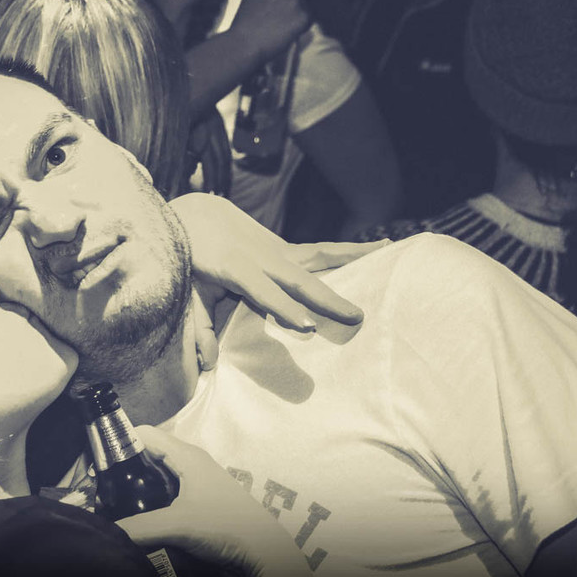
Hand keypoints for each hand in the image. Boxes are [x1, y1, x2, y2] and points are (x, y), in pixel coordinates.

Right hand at [116, 426, 315, 576]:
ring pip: (155, 477)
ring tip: (113, 504)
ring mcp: (195, 484)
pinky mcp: (197, 504)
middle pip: (147, 455)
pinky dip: (149, 502)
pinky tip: (137, 518)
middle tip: (100, 488)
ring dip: (136, 488)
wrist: (264, 555)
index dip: (120, 442)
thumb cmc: (229, 527)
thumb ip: (139, 527)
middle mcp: (190, 464)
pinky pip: (165, 495)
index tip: (99, 463)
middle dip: (124, 469)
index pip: (144, 434)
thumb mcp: (178, 525)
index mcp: (187, 456)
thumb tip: (107, 531)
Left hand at [172, 194, 390, 362]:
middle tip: (356, 317)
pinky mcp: (286, 248)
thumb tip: (209, 364)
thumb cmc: (189, 258)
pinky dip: (349, 251)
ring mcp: (277, 248)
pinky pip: (322, 251)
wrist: (197, 212)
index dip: (285, 308)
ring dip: (353, 259)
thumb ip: (198, 326)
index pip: (263, 291)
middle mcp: (260, 256)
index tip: (309, 326)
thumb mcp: (189, 292)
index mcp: (234, 268)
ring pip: (319, 256)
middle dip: (327, 299)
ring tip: (388, 258)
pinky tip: (381, 248)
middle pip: (298, 278)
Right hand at [228, 0, 311, 65]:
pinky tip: (288, 31)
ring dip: (300, 10)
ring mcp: (295, 1)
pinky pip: (310, 17)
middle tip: (290, 7)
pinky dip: (302, 24)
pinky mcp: (303, 17)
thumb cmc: (244, 23)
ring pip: (307, 2)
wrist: (244, 45)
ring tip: (284, 24)